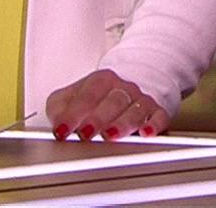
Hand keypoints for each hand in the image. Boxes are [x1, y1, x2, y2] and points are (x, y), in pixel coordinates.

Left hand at [45, 69, 166, 141]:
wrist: (126, 89)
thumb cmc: (97, 97)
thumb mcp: (72, 97)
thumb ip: (59, 108)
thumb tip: (57, 124)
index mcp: (101, 80)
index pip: (87, 95)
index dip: (74, 113)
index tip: (62, 129)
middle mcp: (123, 88)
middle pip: (113, 100)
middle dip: (98, 118)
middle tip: (85, 133)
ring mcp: (140, 100)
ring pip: (134, 110)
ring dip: (122, 123)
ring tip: (110, 135)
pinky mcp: (156, 113)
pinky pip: (158, 118)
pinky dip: (153, 125)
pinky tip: (145, 133)